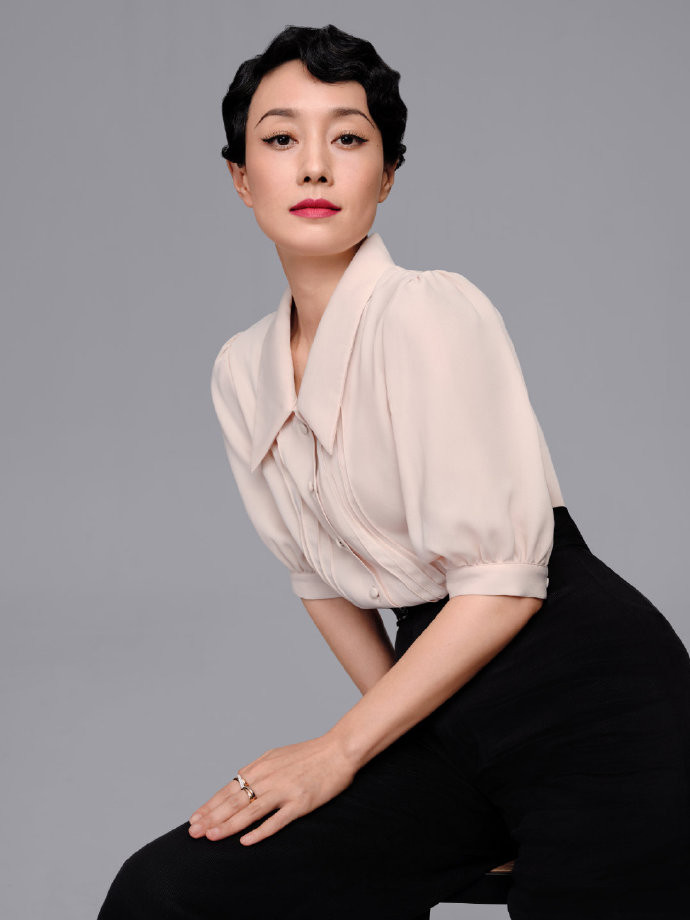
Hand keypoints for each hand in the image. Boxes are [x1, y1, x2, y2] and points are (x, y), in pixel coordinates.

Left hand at [187, 733, 356, 845]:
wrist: (338, 750)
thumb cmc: (308, 755)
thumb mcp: (277, 756)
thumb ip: (258, 770)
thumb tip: (237, 784)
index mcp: (261, 766)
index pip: (229, 788)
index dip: (211, 804)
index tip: (194, 818)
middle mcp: (269, 777)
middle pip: (234, 800)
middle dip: (211, 817)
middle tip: (193, 832)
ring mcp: (284, 790)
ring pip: (250, 811)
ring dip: (228, 825)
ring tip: (211, 837)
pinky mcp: (300, 802)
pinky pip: (277, 820)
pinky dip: (260, 831)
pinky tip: (246, 841)